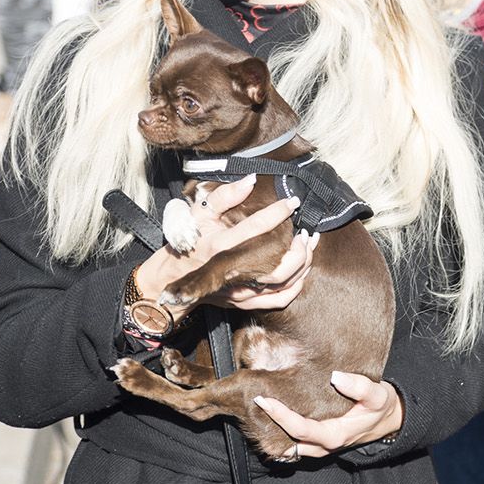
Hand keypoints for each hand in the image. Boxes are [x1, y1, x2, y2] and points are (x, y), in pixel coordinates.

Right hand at [133, 176, 309, 318]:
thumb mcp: (199, 213)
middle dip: (299, 248)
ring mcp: (240, 289)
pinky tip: (303, 270)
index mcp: (220, 246)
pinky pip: (278, 300)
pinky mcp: (245, 302)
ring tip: (309, 245)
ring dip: (303, 264)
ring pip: (283, 283)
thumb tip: (250, 180)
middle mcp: (232, 270)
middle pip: (278, 265)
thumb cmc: (188, 240)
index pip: (256, 228)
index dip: (278, 212)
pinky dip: (296, 286)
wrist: (174, 278)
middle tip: (306, 231)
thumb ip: (224, 196)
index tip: (293, 202)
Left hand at [252, 371, 403, 456]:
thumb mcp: (378, 395)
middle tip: (253, 404)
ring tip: (257, 414)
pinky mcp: (318, 445)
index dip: (280, 414)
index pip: (299, 428)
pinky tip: (271, 422)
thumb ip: (359, 387)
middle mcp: (323, 446)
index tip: (263, 399)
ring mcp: (319, 449)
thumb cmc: (381, 407)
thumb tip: (336, 377)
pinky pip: (294, 446)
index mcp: (334, 435)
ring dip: (272, 434)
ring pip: (288, 448)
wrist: (388, 421)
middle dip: (268, 424)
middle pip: (287, 441)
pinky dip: (281, 437)